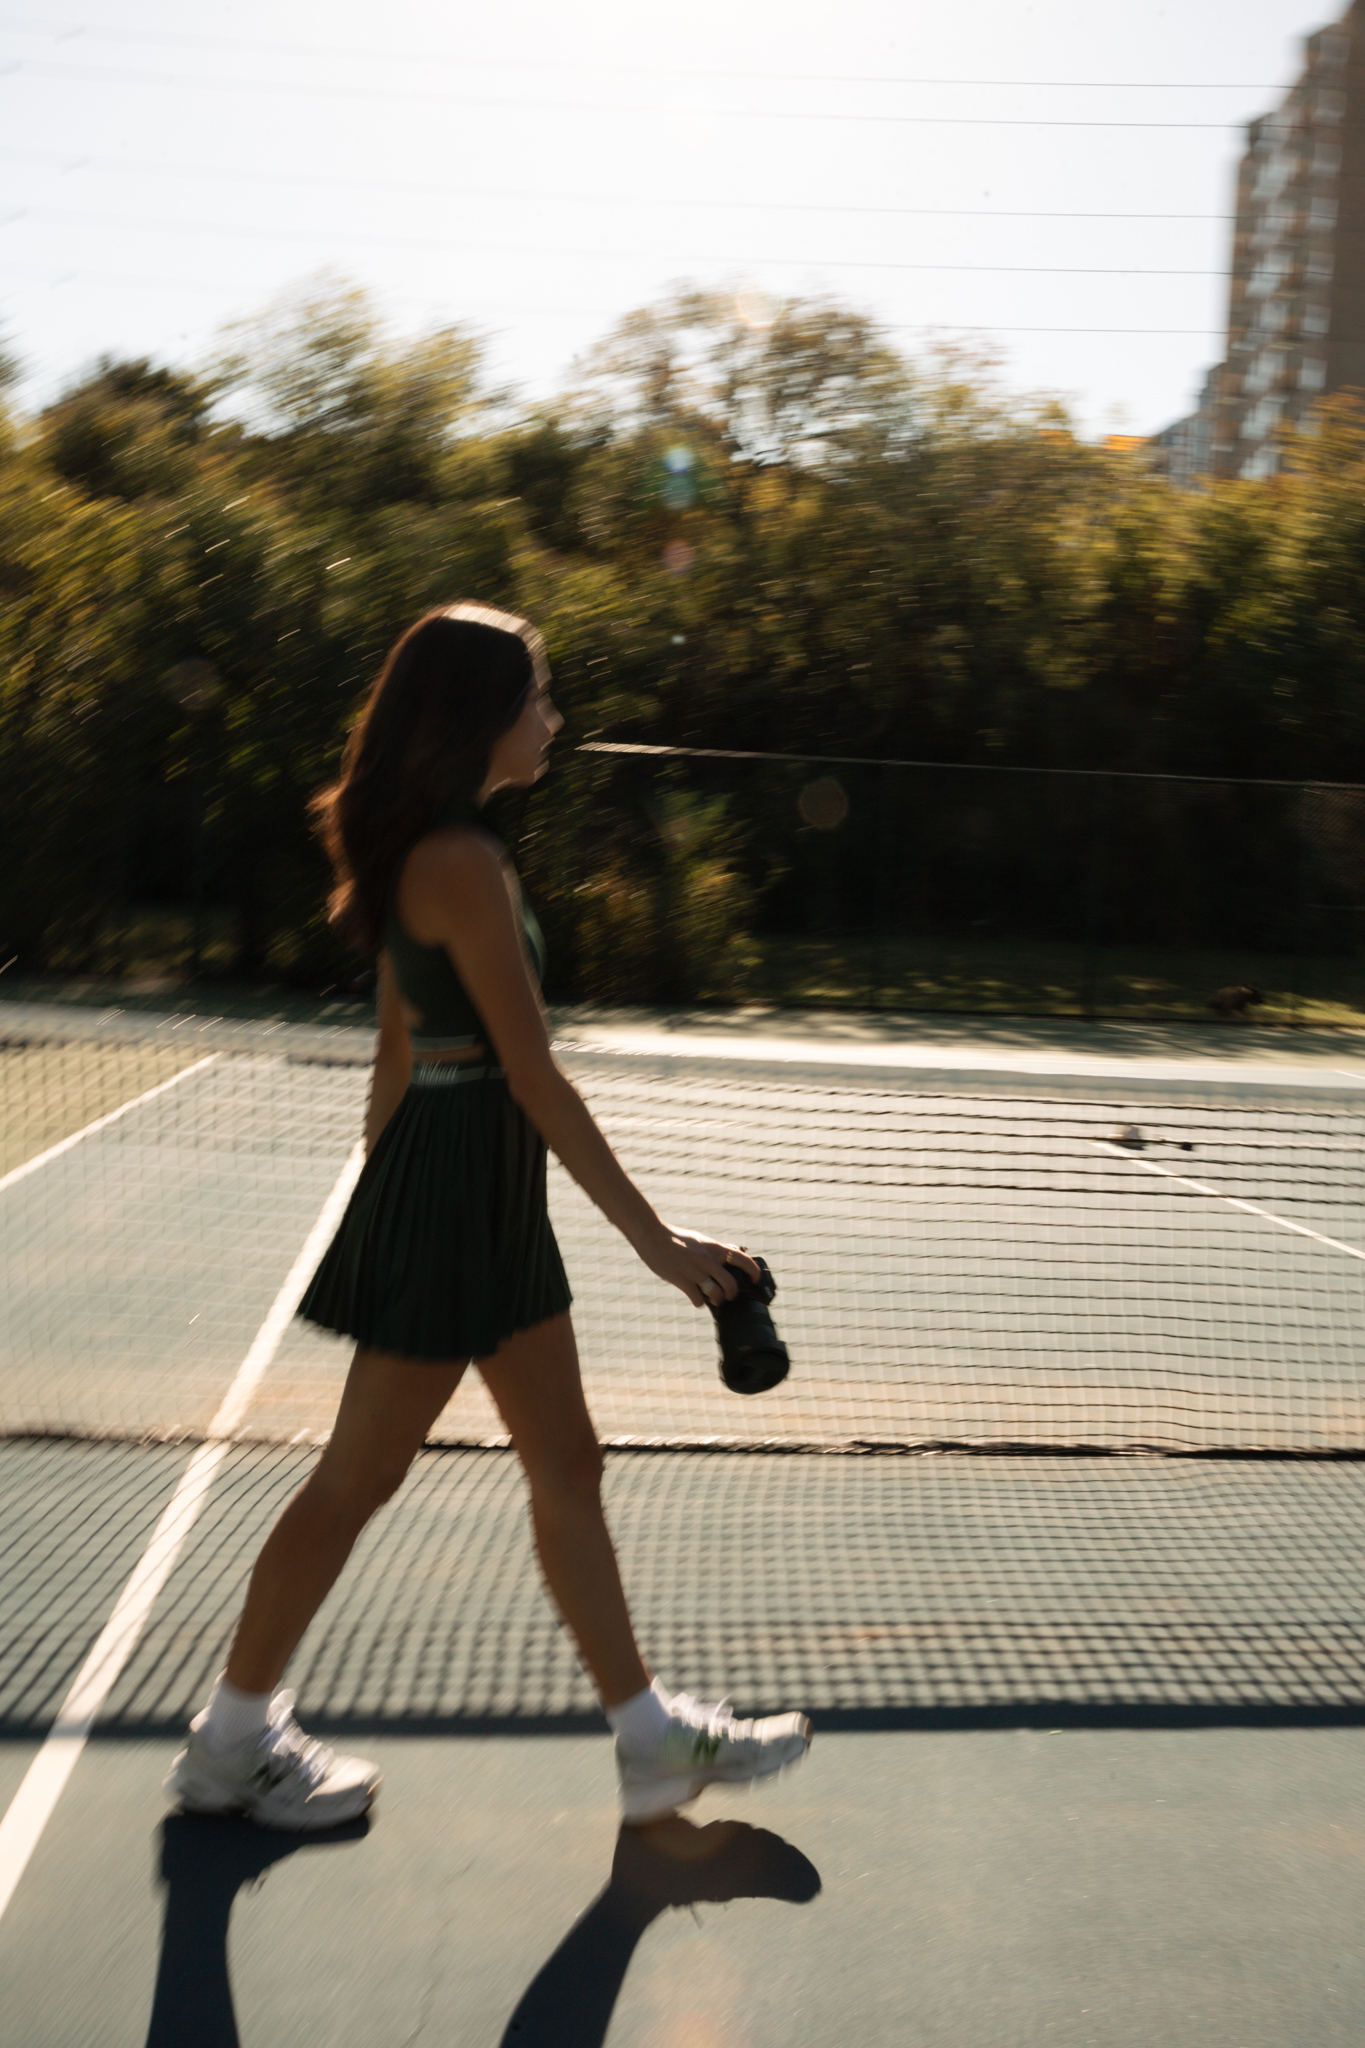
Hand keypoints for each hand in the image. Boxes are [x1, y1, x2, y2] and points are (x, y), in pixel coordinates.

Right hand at [637, 1227, 760, 1309]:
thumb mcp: (700, 1240)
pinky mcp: (682, 1281)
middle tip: (728, 1296)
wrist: (653, 1236)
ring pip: (716, 1295)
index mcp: (714, 1248)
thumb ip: (716, 1249)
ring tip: (713, 1299)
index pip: (742, 1260)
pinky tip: (695, 1298)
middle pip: (731, 1285)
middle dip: (732, 1294)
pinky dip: (699, 1302)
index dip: (753, 1272)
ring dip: (717, 1300)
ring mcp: (695, 1271)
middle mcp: (708, 1260)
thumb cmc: (676, 1238)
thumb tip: (733, 1251)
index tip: (755, 1280)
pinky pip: (698, 1300)